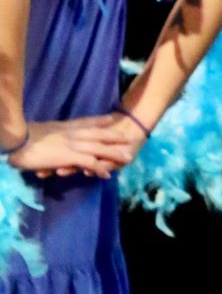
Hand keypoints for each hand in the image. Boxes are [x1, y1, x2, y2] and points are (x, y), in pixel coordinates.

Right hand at [8, 117, 134, 179]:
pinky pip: (89, 162)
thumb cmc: (26, 138)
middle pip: (99, 134)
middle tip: (129, 139)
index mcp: (65, 126)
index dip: (100, 120)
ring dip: (114, 154)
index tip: (111, 118)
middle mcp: (72, 133)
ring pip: (99, 148)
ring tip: (127, 159)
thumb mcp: (43, 132)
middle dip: (114, 137)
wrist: (19, 140)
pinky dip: (99, 169)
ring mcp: (73, 144)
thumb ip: (53, 134)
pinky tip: (107, 175)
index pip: (86, 121)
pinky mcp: (69, 156)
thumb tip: (54, 137)